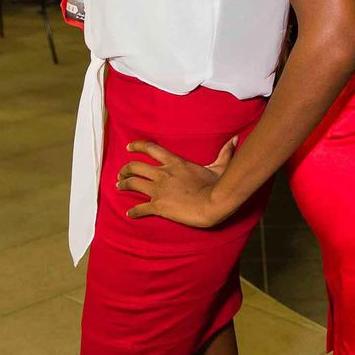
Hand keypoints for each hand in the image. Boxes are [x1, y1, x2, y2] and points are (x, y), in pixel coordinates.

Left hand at [116, 136, 237, 225]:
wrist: (212, 203)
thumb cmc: (216, 185)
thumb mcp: (220, 166)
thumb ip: (224, 152)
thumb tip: (236, 139)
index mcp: (175, 162)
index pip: (151, 149)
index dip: (137, 146)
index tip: (129, 147)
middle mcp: (163, 173)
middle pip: (136, 166)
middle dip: (125, 169)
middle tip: (121, 173)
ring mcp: (159, 190)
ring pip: (133, 183)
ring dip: (124, 184)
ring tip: (119, 186)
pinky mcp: (158, 206)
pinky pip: (140, 208)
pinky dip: (133, 211)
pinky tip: (129, 214)